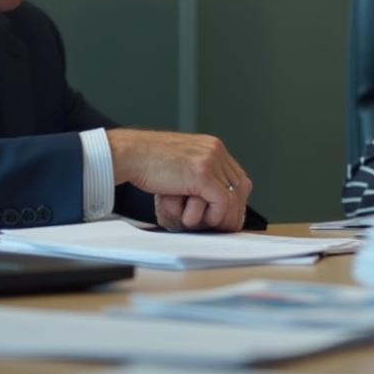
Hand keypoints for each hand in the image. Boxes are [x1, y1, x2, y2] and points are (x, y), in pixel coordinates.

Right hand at [106, 129, 252, 231]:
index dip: (236, 200)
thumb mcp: (181, 165)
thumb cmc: (148, 162)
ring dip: (221, 217)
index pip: (238, 176)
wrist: (131, 153)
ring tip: (205, 225)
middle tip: (221, 227)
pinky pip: (222, 202)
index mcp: (212, 147)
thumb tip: (212, 198)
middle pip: (241, 187)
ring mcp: (211, 161)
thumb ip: (198, 175)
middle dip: (233, 211)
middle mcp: (216, 151)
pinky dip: (213, 216)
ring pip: (233, 197)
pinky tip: (195, 218)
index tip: (228, 216)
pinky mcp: (202, 174)